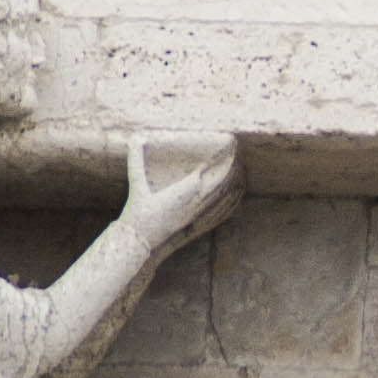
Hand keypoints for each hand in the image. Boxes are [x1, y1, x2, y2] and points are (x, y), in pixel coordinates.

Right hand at [121, 134, 240, 243]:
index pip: (207, 170)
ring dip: (234, 182)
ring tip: (243, 169)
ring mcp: (199, 214)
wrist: (141, 240)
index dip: (217, 158)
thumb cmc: (139, 211)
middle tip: (237, 153)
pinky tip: (237, 195)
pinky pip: (221, 213)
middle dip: (229, 166)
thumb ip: (136, 160)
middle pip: (220, 181)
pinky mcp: (199, 225)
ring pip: (223, 197)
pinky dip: (232, 202)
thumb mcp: (137, 184)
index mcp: (184, 190)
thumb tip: (134, 138)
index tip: (226, 146)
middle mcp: (196, 202)